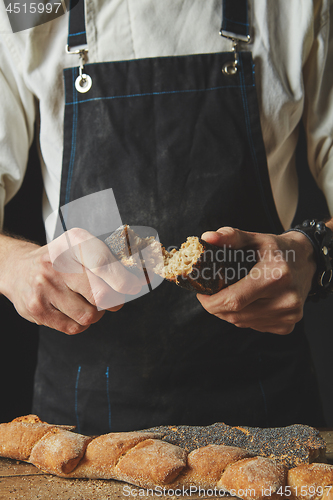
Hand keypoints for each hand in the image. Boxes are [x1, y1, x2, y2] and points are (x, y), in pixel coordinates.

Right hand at [0, 228, 141, 334]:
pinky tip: (74, 312)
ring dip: (96, 314)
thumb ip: (108, 262)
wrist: (17, 268)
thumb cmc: (58, 260)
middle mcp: (57, 262)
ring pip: (89, 315)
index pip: (104, 263)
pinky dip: (81, 324)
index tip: (134, 287)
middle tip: (114, 301)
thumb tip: (139, 280)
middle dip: (114, 301)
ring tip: (89, 304)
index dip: (124, 280)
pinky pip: (74, 327)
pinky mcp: (38, 309)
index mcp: (73, 242)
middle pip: (100, 293)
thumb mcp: (79, 249)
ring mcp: (46, 286)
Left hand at [197, 227, 316, 333]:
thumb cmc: (277, 250)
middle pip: (235, 315)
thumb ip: (230, 236)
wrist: (306, 261)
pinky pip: (254, 327)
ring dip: (230, 313)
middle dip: (217, 307)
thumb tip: (207, 238)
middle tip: (211, 295)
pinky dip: (245, 318)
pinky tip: (249, 303)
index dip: (211, 301)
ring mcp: (288, 315)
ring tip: (230, 296)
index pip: (233, 300)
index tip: (201, 293)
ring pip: (242, 323)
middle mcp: (285, 299)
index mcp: (276, 276)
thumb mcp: (255, 238)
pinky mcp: (288, 325)